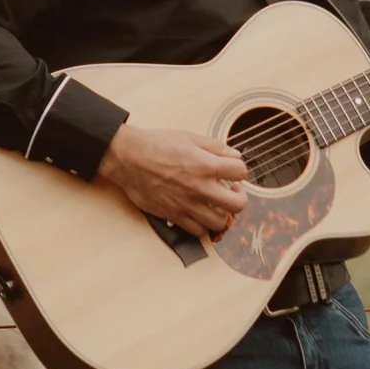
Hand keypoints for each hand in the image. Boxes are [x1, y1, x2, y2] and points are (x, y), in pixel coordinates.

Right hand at [97, 117, 252, 238]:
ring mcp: (187, 205)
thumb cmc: (156, 144)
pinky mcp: (174, 215)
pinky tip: (200, 213)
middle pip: (238, 204)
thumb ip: (215, 146)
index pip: (241, 172)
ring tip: (216, 205)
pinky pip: (198, 231)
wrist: (128, 157)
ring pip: (220, 222)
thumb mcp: (189, 137)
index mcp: (206, 165)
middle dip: (240, 197)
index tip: (232, 170)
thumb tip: (235, 155)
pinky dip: (203, 225)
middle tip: (232, 191)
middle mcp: (200, 188)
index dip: (240, 170)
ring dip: (223, 214)